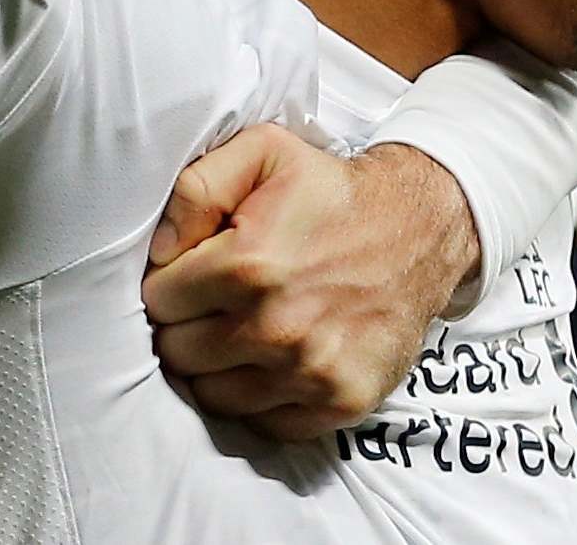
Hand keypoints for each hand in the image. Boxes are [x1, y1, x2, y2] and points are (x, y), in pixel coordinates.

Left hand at [141, 127, 478, 439]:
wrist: (418, 229)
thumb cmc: (329, 191)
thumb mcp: (261, 151)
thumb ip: (195, 189)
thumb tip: (158, 251)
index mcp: (247, 266)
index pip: (159, 302)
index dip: (169, 284)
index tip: (192, 274)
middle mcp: (276, 327)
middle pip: (178, 353)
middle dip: (185, 326)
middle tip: (211, 304)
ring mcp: (310, 372)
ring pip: (212, 396)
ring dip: (215, 367)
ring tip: (237, 331)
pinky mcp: (341, 401)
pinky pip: (265, 424)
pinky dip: (258, 399)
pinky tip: (269, 361)